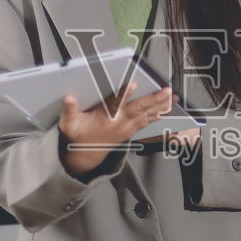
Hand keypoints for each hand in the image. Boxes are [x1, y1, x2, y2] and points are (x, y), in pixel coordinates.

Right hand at [57, 80, 173, 176]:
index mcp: (104, 119)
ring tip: (172, 97)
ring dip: (160, 106)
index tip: (133, 84)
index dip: (124, 94)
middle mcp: (118, 123)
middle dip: (153, 100)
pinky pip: (147, 121)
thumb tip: (68, 97)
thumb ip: (68, 111)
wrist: (85, 156)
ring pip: (146, 115)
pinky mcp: (131, 131)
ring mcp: (127, 128)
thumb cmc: (78, 137)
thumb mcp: (68, 125)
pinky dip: (159, 114)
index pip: (115, 104)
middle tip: (165, 91)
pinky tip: (168, 107)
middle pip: (138, 109)